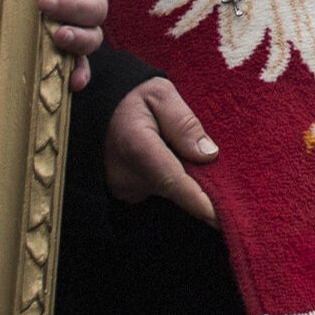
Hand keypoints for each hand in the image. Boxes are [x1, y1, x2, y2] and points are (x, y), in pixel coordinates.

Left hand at [41, 0, 106, 90]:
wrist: (23, 1)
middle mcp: (91, 1)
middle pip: (97, 6)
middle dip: (71, 5)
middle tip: (44, 3)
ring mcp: (87, 29)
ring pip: (95, 35)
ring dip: (78, 37)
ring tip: (58, 36)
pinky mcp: (77, 54)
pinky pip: (84, 66)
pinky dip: (80, 73)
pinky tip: (73, 82)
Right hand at [104, 77, 218, 225]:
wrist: (91, 101)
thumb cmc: (128, 94)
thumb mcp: (160, 94)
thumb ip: (184, 123)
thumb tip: (209, 155)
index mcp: (137, 147)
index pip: (175, 183)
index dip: (201, 204)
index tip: (224, 220)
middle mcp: (126, 175)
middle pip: (176, 190)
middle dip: (198, 180)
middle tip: (205, 156)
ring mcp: (120, 187)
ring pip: (166, 190)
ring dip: (179, 175)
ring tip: (173, 145)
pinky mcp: (120, 191)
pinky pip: (154, 189)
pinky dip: (164, 177)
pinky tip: (162, 154)